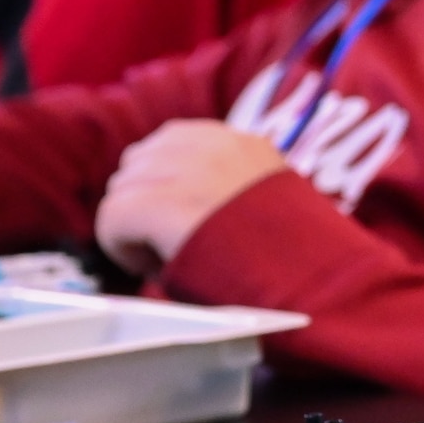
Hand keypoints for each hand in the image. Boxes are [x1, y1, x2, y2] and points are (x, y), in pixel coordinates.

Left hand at [94, 121, 288, 275]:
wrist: (311, 282)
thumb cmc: (292, 260)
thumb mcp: (268, 204)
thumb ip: (227, 186)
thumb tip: (173, 200)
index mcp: (244, 143)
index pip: (173, 140)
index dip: (168, 182)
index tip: (183, 217)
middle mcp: (214, 146)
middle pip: (139, 160)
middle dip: (145, 200)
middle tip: (171, 242)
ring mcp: (187, 171)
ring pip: (122, 190)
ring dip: (135, 227)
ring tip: (170, 257)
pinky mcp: (162, 203)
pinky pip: (113, 217)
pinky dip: (123, 248)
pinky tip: (155, 267)